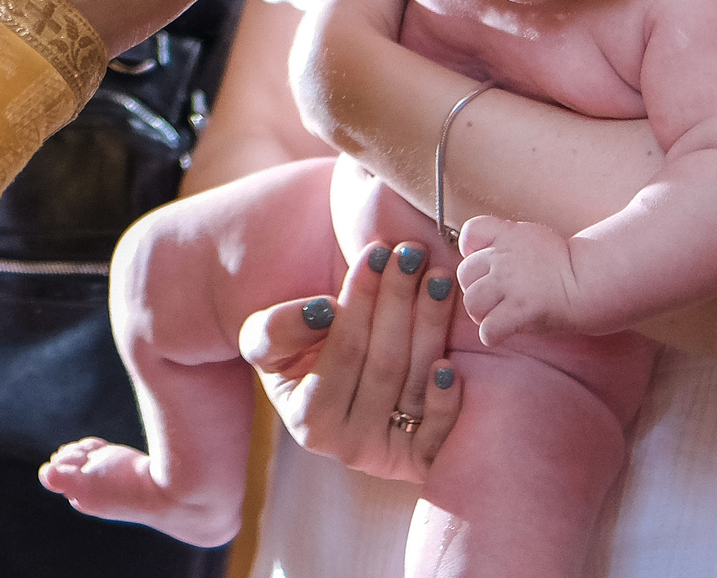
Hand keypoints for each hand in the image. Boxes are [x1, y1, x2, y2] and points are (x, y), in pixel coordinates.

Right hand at [240, 237, 463, 484]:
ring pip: (414, 385)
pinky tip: (450, 362)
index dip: (361, 299)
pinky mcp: (420, 462)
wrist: (330, 390)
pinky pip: (439, 434)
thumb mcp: (267, 340)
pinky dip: (446, 400)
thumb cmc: (296, 354)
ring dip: (430, 327)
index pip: (344, 349)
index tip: (375, 253)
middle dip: (399, 301)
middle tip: (411, 254)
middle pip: (384, 364)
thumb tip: (323, 313)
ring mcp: (387, 456)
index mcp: (307, 419)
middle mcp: (347, 445)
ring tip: (437, 277)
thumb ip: (278, 328)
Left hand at [455, 214, 578, 345]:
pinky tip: (502, 334)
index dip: (471, 250)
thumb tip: (477, 255)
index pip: (470, 232)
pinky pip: (489, 328)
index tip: (485, 264)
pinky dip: (491, 335)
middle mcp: (504, 257)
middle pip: (465, 273)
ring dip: (481, 314)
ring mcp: (510, 283)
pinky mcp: (521, 308)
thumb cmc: (563, 266)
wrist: (590, 282)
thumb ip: (505, 242)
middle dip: (475, 289)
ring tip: (497, 316)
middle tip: (493, 300)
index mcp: (508, 235)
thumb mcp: (532, 238)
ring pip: (472, 302)